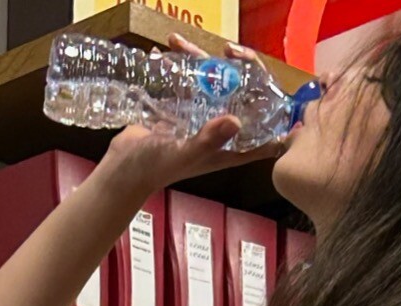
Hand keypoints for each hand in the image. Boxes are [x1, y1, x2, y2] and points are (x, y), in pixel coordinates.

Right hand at [95, 36, 285, 195]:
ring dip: (203, 62)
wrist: (124, 167)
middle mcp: (220, 132)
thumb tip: (235, 121)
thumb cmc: (156, 167)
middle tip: (228, 49)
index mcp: (229, 149)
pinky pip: (189, 84)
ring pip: (213, 85)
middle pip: (242, 99)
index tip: (273, 87)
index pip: (265, 134)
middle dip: (240, 71)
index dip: (276, 114)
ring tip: (181, 43)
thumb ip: (209, 140)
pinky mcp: (180, 109)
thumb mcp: (185, 154)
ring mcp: (200, 119)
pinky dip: (180, 66)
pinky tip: (168, 50)